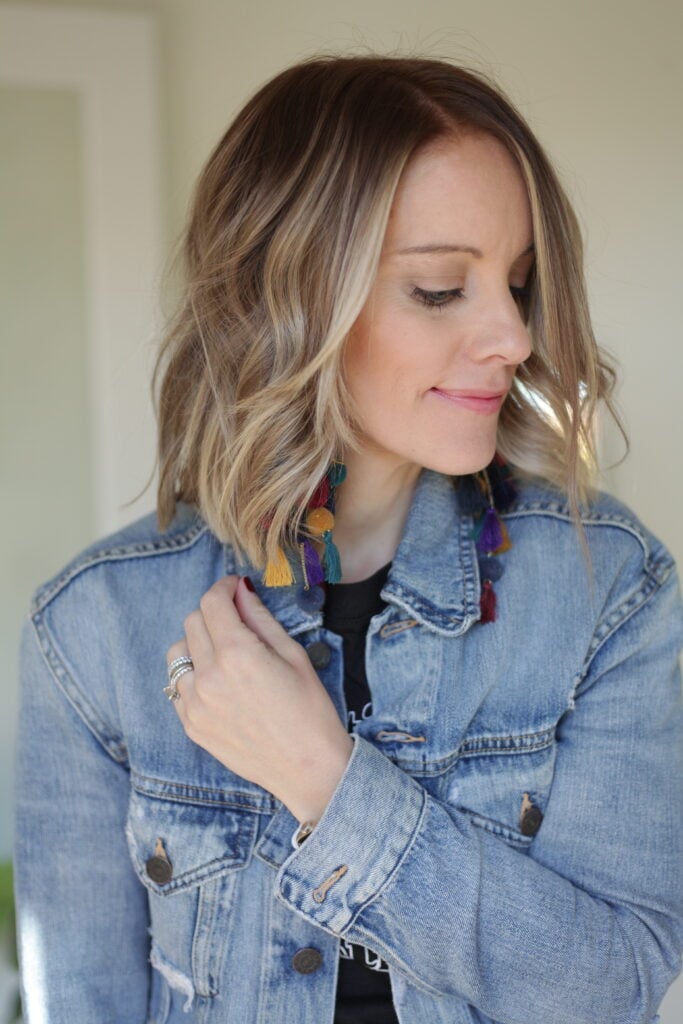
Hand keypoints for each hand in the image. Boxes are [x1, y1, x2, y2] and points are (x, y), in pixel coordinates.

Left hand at [166, 575, 352, 822]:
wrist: (308, 768)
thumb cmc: (310, 710)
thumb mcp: (293, 655)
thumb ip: (260, 618)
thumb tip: (241, 590)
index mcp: (238, 654)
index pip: (212, 603)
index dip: (224, 588)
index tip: (234, 588)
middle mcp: (208, 677)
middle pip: (192, 622)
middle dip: (214, 613)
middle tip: (237, 621)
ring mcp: (194, 703)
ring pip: (178, 652)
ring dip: (198, 644)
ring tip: (225, 655)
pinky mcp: (190, 725)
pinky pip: (177, 686)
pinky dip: (193, 676)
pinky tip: (219, 684)